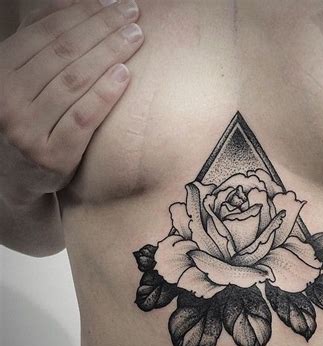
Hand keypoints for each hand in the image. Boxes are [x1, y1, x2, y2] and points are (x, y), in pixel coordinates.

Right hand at [0, 0, 143, 204]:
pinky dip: (104, 95)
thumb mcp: (24, 80)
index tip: (113, 3)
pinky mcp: (52, 155)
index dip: (83, 14)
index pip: (46, 33)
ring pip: (74, 82)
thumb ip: (40, 45)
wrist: (18, 176)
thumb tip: (70, 2)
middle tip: (133, 14)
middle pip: (63, 54)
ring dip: (108, 54)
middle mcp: (8, 98)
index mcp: (0, 72)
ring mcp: (28, 129)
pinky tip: (125, 76)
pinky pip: (83, 119)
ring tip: (135, 37)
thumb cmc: (28, 120)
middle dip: (102, 29)